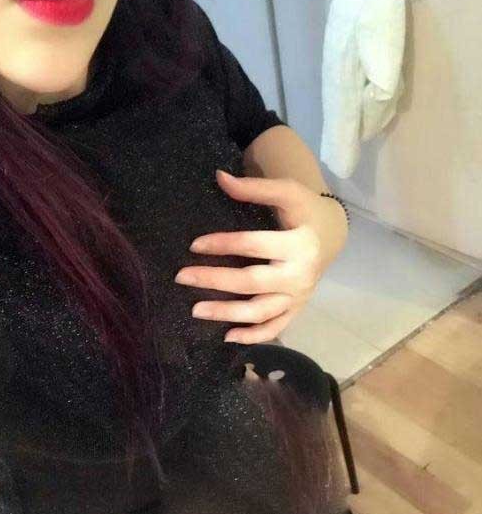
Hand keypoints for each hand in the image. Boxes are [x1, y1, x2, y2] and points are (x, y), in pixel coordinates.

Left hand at [174, 169, 347, 343]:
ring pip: (260, 312)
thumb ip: (254, 188)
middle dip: (214, 281)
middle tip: (181, 277)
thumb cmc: (304, 212)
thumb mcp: (287, 193)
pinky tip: (227, 336)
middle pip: (251, 282)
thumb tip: (219, 178)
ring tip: (195, 311)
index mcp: (299, 244)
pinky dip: (252, 336)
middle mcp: (300, 275)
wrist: (332, 235)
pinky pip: (274, 328)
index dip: (222, 244)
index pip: (254, 245)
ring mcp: (298, 297)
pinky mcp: (296, 310)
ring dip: (226, 313)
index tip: (194, 245)